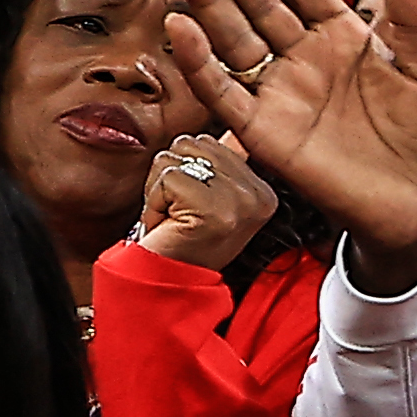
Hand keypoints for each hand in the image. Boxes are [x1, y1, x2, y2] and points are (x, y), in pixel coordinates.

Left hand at [133, 132, 278, 271]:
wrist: (165, 283)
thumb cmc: (180, 243)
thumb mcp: (209, 200)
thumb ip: (221, 165)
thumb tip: (230, 133)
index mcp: (263, 192)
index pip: (210, 141)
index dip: (187, 170)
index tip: (193, 206)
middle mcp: (258, 195)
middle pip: (191, 143)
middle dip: (172, 175)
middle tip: (180, 211)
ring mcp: (239, 202)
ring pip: (174, 156)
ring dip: (160, 188)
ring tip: (173, 217)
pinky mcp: (211, 208)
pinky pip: (165, 177)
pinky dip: (153, 201)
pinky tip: (167, 224)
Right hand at [163, 0, 416, 292]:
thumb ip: (412, 20)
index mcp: (343, 38)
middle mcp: (304, 59)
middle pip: (260, 4)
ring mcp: (281, 92)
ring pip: (234, 38)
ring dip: (207, 0)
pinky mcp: (264, 132)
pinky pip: (225, 93)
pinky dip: (201, 62)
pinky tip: (183, 26)